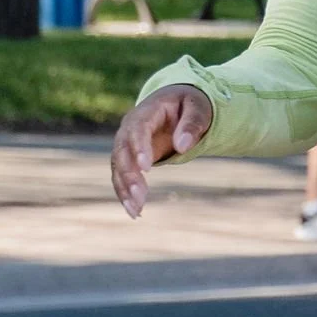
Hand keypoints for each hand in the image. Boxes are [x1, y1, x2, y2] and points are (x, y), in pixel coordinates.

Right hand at [111, 83, 213, 214]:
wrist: (174, 104)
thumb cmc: (188, 104)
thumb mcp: (197, 107)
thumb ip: (192, 124)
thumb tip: (182, 147)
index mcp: (146, 112)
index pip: (137, 129)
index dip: (139, 147)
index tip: (147, 168)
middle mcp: (129, 129)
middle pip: (122, 152)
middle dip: (129, 175)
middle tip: (141, 196)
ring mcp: (125, 144)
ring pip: (118, 168)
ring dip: (125, 190)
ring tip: (136, 211)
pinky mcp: (127, 159)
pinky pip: (121, 177)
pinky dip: (125, 194)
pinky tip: (135, 212)